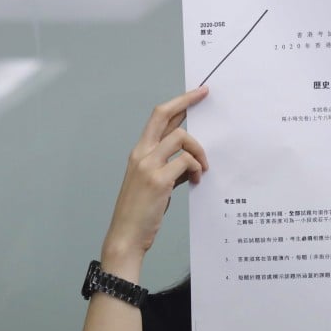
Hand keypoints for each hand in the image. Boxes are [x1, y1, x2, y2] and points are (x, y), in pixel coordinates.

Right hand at [103, 87, 209, 262]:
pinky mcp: (159, 180)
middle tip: (204, 95)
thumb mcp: (155, 184)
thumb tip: (190, 161)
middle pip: (163, 115)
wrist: (126, 236)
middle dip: (186, 101)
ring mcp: (148, 165)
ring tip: (202, 169)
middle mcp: (141, 154)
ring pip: (181, 138)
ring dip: (198, 151)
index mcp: (139, 153)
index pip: (158, 118)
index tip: (195, 94)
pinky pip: (186, 162)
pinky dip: (196, 169)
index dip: (177, 103)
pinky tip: (197, 180)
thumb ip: (170, 168)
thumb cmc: (140, 213)